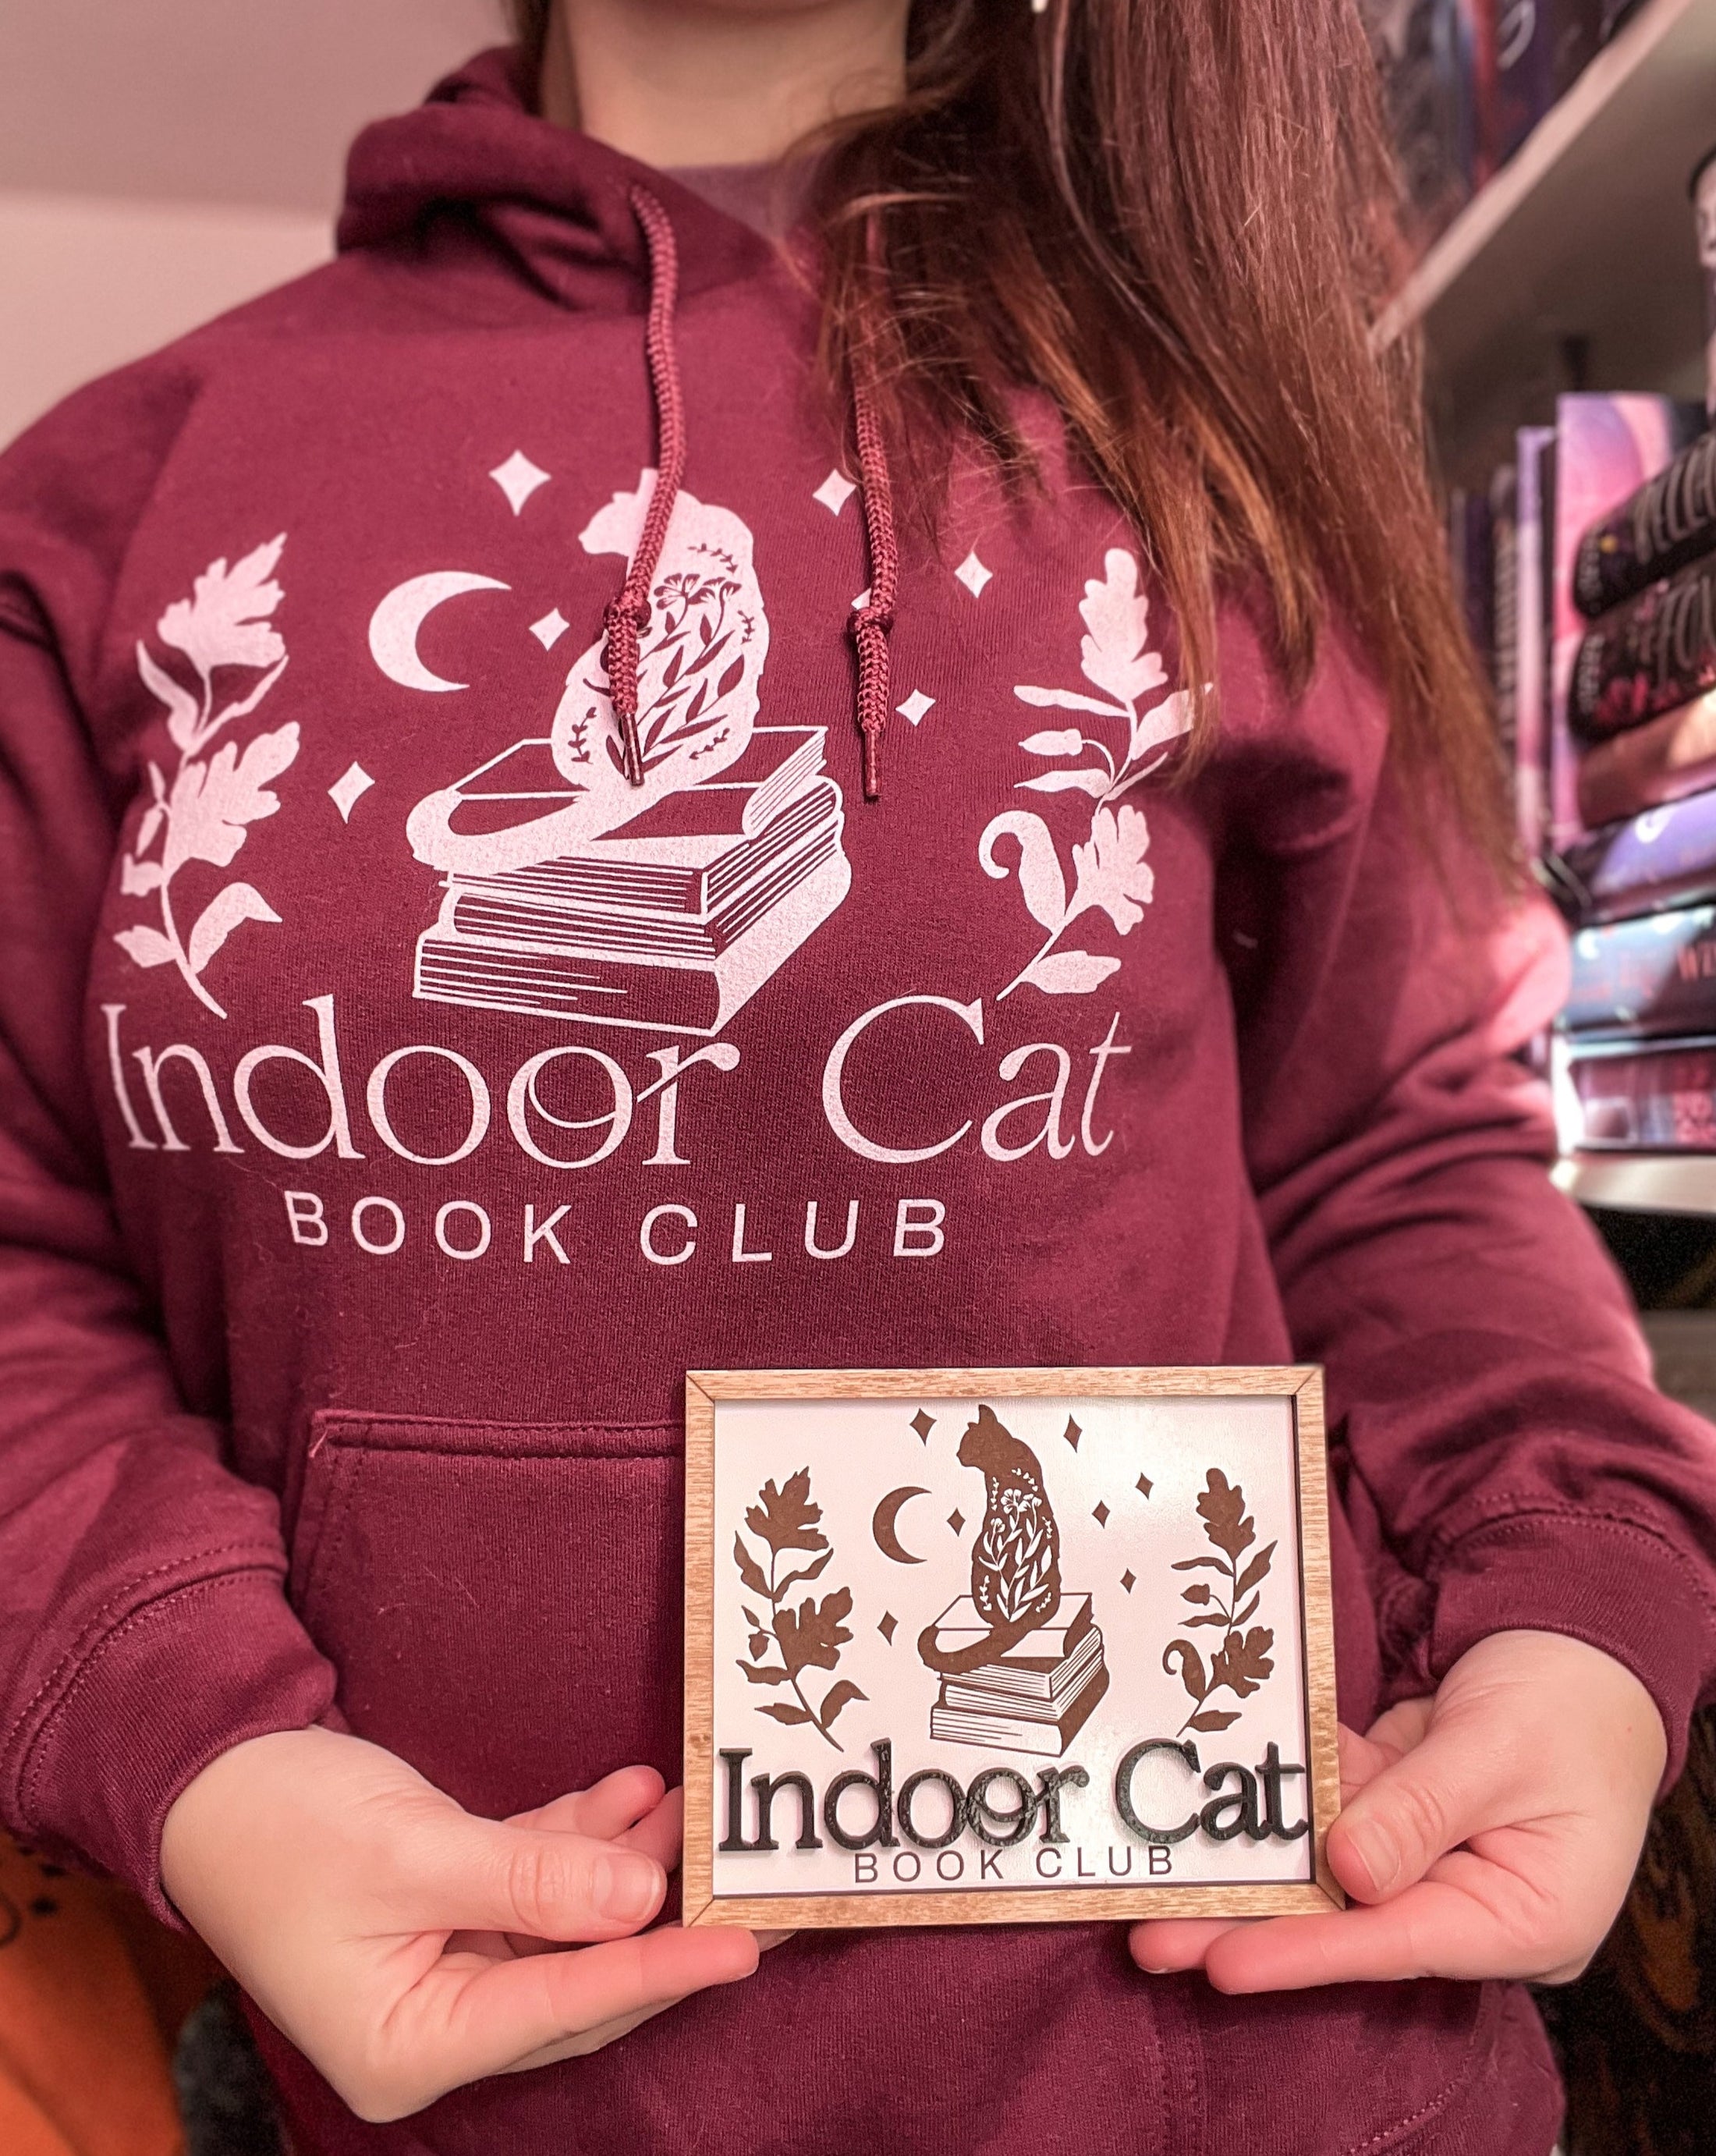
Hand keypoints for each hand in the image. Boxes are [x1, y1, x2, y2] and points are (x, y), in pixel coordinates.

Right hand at [160, 1727, 758, 2119]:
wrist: (210, 1770)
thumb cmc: (282, 1825)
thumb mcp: (410, 1853)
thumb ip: (530, 1879)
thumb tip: (638, 1897)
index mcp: (407, 2048)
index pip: (561, 2009)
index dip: (658, 1971)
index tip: (742, 1944)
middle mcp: (433, 2025)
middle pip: (579, 1981)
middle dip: (658, 1917)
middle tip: (745, 1876)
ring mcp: (447, 1969)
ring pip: (570, 1924)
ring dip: (627, 1861)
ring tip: (688, 1802)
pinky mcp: (456, 1911)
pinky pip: (540, 1882)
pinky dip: (583, 1837)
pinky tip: (632, 1790)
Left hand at [1129, 1629, 1665, 1990]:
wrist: (1586, 1644)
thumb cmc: (1572, 1700)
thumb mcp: (1500, 1748)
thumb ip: (1423, 1807)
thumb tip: (1347, 1871)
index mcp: (1526, 1918)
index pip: (1399, 1944)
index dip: (1308, 1952)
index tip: (1224, 1963)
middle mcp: (1474, 1905)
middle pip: (1349, 1923)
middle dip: (1250, 1926)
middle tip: (1153, 1940)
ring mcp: (1436, 1862)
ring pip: (1327, 1874)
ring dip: (1246, 1872)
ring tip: (1156, 1891)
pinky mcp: (1404, 1817)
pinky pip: (1335, 1814)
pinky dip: (1281, 1804)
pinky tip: (1209, 1805)